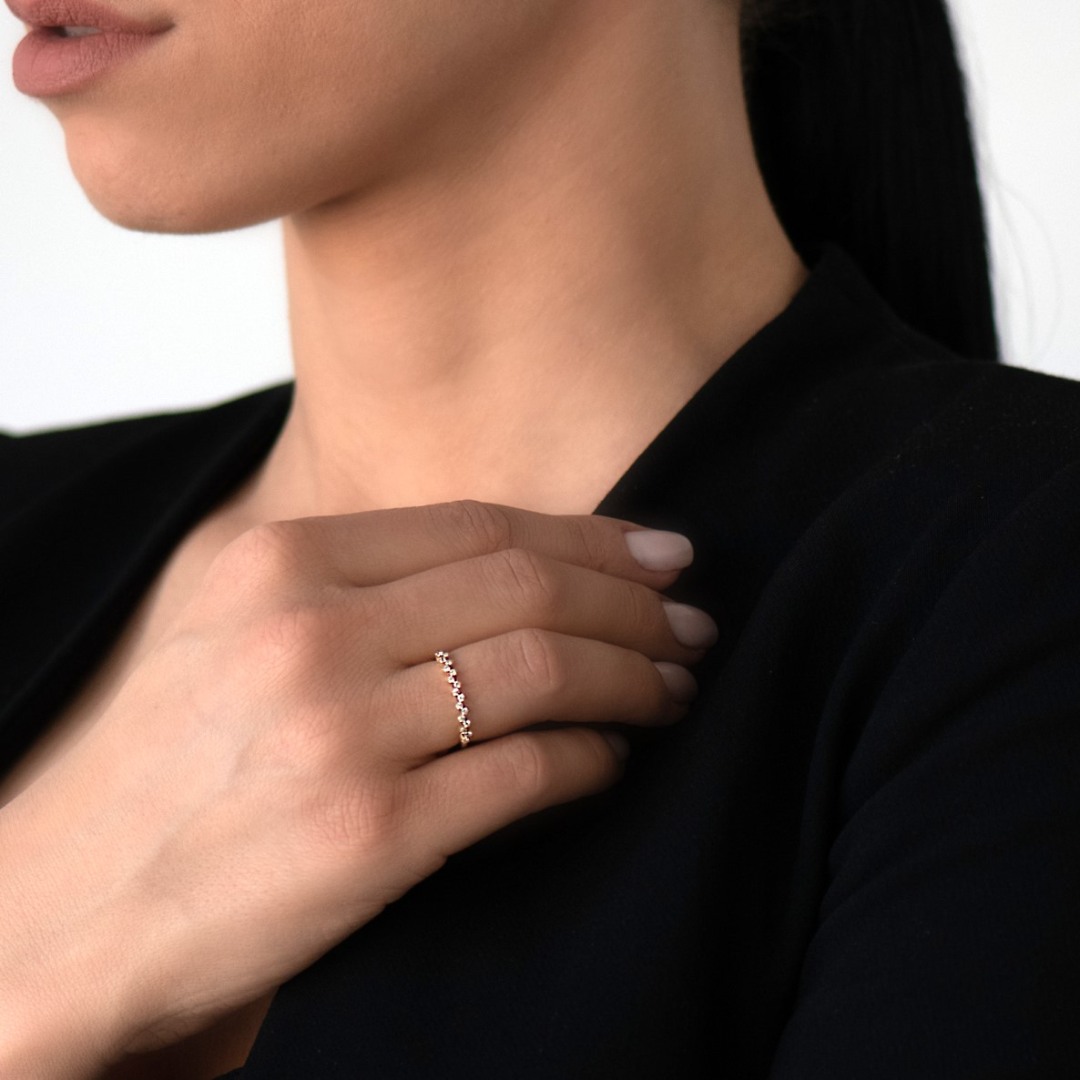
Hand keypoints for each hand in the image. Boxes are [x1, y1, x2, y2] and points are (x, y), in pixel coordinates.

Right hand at [0, 501, 713, 1076]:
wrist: (65, 907)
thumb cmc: (166, 759)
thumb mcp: (232, 625)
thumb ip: (354, 579)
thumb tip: (511, 562)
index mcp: (278, 563)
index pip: (482, 526)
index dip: (592, 538)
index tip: (661, 555)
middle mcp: (308, 632)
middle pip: (527, 589)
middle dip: (633, 604)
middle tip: (690, 625)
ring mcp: (336, 733)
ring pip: (543, 672)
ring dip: (631, 676)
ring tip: (672, 687)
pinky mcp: (364, 837)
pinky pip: (525, 776)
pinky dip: (592, 760)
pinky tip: (613, 757)